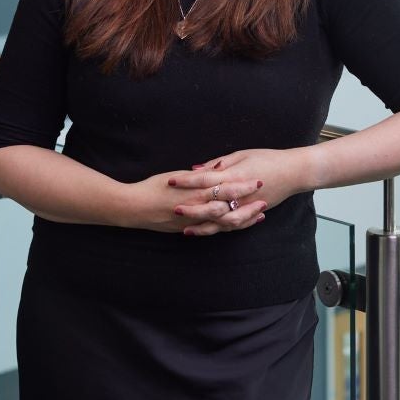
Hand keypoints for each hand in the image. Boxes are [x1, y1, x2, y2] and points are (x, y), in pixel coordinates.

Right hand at [125, 169, 266, 235]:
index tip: (258, 180)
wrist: (134, 207)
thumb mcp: (177, 175)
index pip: (225, 187)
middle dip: (249, 204)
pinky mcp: (189, 229)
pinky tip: (239, 226)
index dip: (243, 185)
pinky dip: (228, 228)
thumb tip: (216, 168)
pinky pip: (213, 231)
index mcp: (196, 189)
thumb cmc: (154, 186)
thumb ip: (198, 175)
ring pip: (224, 222)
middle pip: (230, 207)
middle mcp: (197, 206)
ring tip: (259, 214)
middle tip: (265, 199)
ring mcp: (194, 221)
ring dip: (243, 218)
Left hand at [169, 147, 312, 234]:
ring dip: (202, 226)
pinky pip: (233, 226)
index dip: (186, 181)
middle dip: (190, 208)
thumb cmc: (268, 158)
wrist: (293, 172)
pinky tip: (207, 231)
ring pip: (219, 221)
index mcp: (234, 175)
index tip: (170, 181)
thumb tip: (198, 168)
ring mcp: (245, 206)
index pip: (204, 179)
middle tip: (172, 208)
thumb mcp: (242, 154)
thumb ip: (219, 163)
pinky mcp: (251, 213)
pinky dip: (219, 230)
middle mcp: (238, 194)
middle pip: (209, 204)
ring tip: (185, 229)